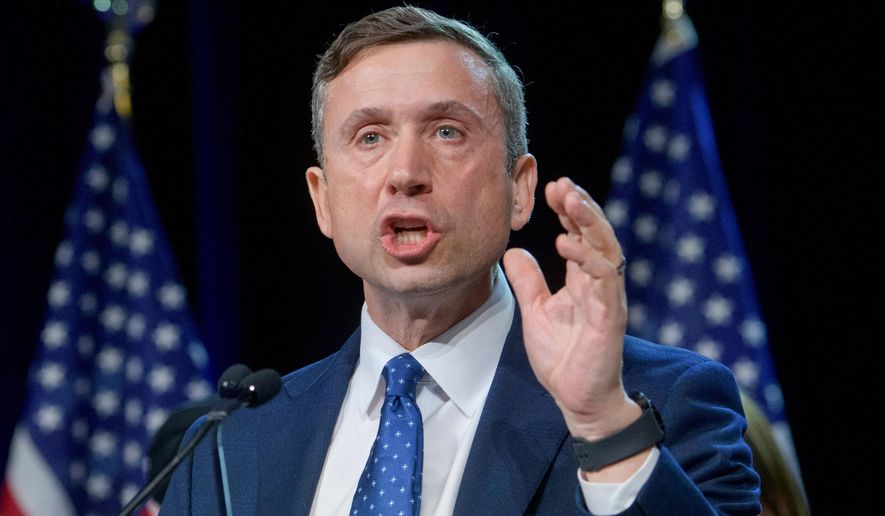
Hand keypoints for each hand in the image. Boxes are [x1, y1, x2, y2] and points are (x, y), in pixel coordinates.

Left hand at [503, 177, 638, 440]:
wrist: (576, 398)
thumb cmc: (562, 356)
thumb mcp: (535, 311)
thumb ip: (528, 281)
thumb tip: (512, 251)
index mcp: (583, 279)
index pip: (581, 234)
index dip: (569, 209)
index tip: (552, 186)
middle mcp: (600, 283)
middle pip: (597, 233)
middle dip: (582, 205)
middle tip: (562, 184)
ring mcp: (607, 298)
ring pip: (606, 249)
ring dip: (589, 222)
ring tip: (570, 200)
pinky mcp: (609, 317)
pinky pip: (604, 280)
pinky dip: (587, 259)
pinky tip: (566, 243)